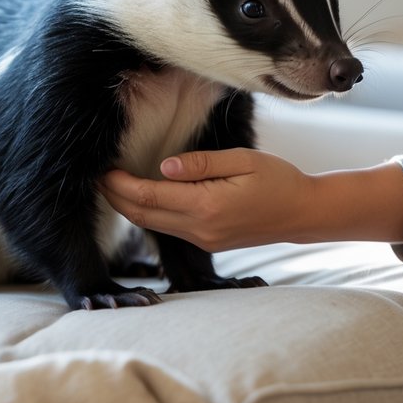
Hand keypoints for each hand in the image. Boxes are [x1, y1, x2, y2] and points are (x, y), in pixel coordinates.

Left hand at [101, 148, 322, 251]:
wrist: (304, 213)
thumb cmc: (278, 180)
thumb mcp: (242, 160)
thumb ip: (200, 164)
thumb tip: (162, 167)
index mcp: (206, 206)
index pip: (148, 196)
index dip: (120, 184)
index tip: (103, 169)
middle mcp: (200, 228)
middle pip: (142, 215)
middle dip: (115, 197)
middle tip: (98, 176)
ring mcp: (203, 239)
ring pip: (153, 224)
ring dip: (130, 206)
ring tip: (112, 184)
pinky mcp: (207, 242)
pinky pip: (169, 228)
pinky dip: (150, 212)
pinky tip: (143, 196)